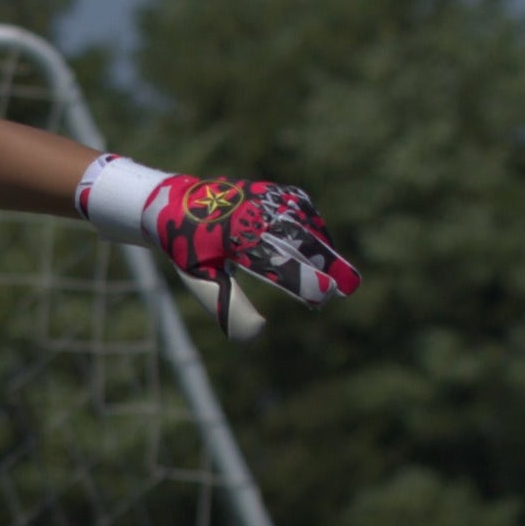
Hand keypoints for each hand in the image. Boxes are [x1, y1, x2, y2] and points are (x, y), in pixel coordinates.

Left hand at [155, 173, 360, 313]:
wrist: (176, 202)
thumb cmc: (190, 249)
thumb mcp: (202, 281)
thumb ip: (230, 307)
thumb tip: (258, 334)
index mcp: (226, 237)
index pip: (271, 262)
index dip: (300, 279)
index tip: (324, 295)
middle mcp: (248, 212)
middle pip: (295, 239)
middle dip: (324, 264)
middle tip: (347, 289)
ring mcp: (263, 197)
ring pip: (303, 223)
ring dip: (324, 249)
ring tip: (342, 278)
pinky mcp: (273, 191)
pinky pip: (303, 210)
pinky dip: (316, 230)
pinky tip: (324, 251)